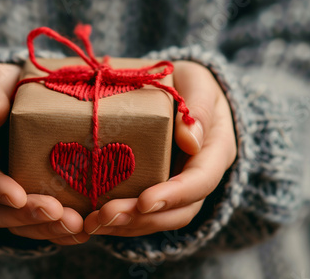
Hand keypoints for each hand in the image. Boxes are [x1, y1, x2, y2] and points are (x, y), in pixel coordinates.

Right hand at [0, 63, 88, 244]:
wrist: (23, 102)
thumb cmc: (8, 87)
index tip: (17, 196)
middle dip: (27, 216)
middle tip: (59, 214)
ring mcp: (4, 193)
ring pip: (18, 223)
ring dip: (47, 230)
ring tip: (78, 228)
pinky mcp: (28, 200)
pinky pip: (38, 224)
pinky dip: (59, 231)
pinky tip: (83, 230)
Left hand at [84, 61, 236, 235]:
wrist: (184, 91)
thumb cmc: (190, 84)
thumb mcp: (198, 84)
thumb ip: (198, 107)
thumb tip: (191, 140)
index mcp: (216, 151)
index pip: (200, 181)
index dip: (174, 195)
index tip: (144, 201)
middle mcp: (200, 176)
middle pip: (178, 211)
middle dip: (142, 218)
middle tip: (106, 216)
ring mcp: (180, 187)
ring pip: (160, 218)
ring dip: (127, 225)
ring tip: (93, 224)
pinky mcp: (158, 188)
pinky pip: (144, 214)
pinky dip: (121, 221)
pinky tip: (94, 220)